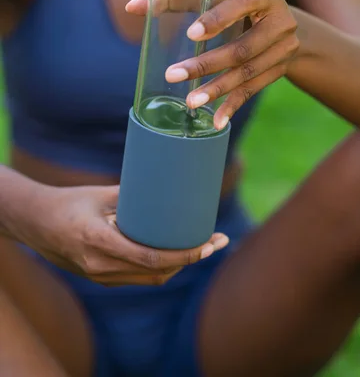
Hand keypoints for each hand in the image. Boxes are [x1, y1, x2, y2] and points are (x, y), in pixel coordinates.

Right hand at [19, 184, 229, 286]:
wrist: (36, 224)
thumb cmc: (69, 202)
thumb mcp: (101, 194)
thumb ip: (135, 196)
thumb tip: (170, 189)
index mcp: (99, 242)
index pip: (151, 258)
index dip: (185, 254)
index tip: (209, 243)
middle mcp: (101, 266)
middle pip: (157, 272)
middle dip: (191, 259)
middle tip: (216, 240)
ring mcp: (100, 276)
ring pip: (150, 278)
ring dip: (179, 265)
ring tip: (203, 245)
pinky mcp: (101, 278)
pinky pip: (138, 277)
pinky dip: (161, 267)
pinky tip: (177, 253)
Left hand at [127, 0, 298, 129]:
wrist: (287, 24)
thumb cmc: (238, 4)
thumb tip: (131, 8)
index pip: (242, 3)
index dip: (218, 19)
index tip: (191, 35)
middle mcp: (281, 22)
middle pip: (241, 49)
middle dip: (206, 65)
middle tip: (173, 75)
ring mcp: (283, 50)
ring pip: (246, 73)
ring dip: (216, 89)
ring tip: (190, 102)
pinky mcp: (279, 70)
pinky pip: (254, 90)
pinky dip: (233, 106)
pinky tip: (216, 121)